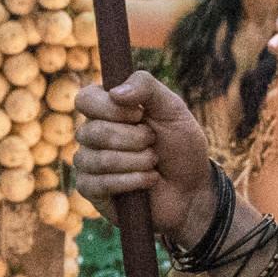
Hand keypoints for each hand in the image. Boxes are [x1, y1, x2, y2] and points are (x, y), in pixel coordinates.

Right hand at [71, 70, 222, 247]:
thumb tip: (114, 92)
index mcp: (106, 109)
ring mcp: (88, 162)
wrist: (192, 188)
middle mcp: (91, 133)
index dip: (110, 108)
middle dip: (133, 139)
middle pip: (92, 131)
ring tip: (153, 163)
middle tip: (153, 142)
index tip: (139, 114)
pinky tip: (148, 181)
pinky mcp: (90, 189)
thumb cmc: (181, 146)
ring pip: (97, 159)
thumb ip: (147, 87)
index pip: (85, 99)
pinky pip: (98, 183)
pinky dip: (131, 181)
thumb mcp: (172, 108)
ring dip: (136, 162)